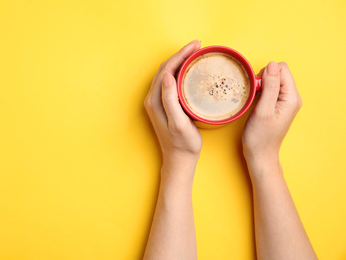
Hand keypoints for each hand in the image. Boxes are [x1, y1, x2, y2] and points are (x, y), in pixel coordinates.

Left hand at [144, 40, 201, 170]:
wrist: (179, 159)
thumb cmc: (183, 144)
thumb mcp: (179, 123)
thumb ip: (171, 100)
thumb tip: (168, 76)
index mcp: (155, 100)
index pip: (167, 69)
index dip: (181, 55)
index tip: (196, 45)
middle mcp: (153, 99)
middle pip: (166, 69)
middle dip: (181, 54)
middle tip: (198, 45)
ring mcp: (157, 102)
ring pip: (168, 74)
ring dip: (180, 61)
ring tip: (196, 53)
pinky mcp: (163, 105)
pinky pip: (171, 82)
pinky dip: (180, 72)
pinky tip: (190, 70)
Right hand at [242, 62, 301, 166]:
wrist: (260, 154)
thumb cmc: (260, 136)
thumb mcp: (263, 110)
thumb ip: (270, 86)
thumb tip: (272, 65)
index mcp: (291, 97)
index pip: (282, 69)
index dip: (267, 74)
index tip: (258, 88)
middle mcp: (291, 97)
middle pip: (278, 73)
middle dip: (264, 78)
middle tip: (256, 95)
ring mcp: (285, 101)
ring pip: (273, 80)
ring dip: (261, 85)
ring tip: (255, 99)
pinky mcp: (277, 105)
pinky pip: (270, 88)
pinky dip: (261, 91)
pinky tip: (255, 101)